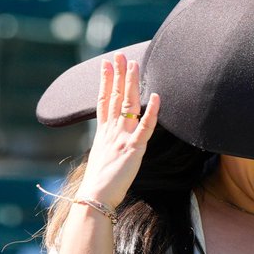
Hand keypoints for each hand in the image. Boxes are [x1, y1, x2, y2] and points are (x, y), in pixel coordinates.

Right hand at [75, 52, 161, 208]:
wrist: (96, 197)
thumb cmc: (99, 184)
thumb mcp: (101, 158)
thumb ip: (107, 145)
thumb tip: (109, 141)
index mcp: (103, 133)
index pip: (104, 100)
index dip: (106, 81)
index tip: (106, 64)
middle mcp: (111, 132)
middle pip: (115, 97)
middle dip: (118, 75)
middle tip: (120, 56)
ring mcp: (122, 138)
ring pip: (128, 105)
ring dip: (131, 84)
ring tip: (134, 65)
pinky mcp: (133, 149)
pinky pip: (145, 127)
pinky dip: (152, 112)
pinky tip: (157, 97)